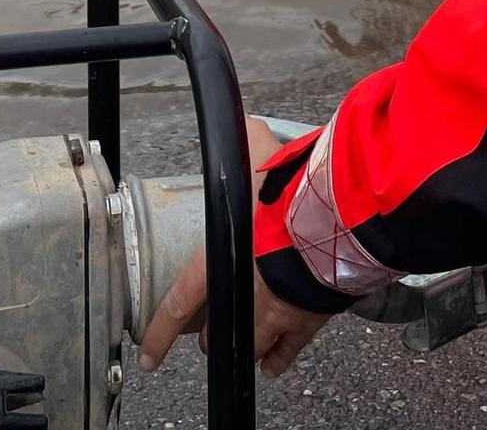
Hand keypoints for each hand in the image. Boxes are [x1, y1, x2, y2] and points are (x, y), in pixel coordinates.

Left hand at [138, 117, 335, 378]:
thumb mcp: (259, 155)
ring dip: (246, 348)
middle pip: (220, 332)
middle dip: (213, 336)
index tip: (150, 356)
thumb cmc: (291, 191)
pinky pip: (291, 349)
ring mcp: (278, 311)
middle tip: (209, 338)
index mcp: (222, 260)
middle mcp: (245, 294)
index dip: (161, 333)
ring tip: (244, 350)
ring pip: (254, 345)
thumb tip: (246, 123)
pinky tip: (274, 364)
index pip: (181, 303)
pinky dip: (281, 357)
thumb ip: (248, 140)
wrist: (337, 219)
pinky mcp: (309, 319)